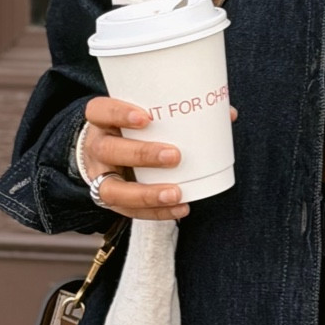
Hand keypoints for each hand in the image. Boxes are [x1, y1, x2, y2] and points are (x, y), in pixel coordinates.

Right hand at [77, 96, 237, 221]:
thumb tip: (227, 113)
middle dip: (141, 154)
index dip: (119, 114)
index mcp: (102, 119)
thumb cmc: (133, 129)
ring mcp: (100, 176)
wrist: (104, 153)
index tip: (146, 117)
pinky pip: (128, 211)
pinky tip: (180, 208)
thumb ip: (180, 112)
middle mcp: (96, 147)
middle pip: (108, 150)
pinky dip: (155, 213)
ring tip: (176, 192)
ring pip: (112, 189)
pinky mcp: (110, 199)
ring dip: (146, 193)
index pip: (100, 111)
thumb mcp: (144, 114)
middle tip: (174, 155)